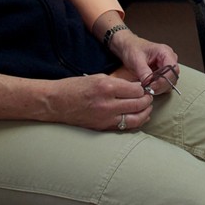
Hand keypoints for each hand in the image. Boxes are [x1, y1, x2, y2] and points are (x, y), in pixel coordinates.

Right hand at [0, 71, 153, 130]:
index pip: (136, 89)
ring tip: (147, 107)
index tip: (145, 86)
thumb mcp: (97, 77)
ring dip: (145, 113)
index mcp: (106, 87)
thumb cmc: (75, 87)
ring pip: (135, 119)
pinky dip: (135, 122)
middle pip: (139, 104)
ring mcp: (105, 118)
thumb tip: (137, 87)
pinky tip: (139, 117)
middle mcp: (107, 104)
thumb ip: (118, 83)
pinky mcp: (102, 127)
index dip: (144, 88)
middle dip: (147, 100)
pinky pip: (125, 127)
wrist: (55, 103)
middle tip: (149, 96)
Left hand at [112, 32, 180, 95]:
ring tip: (147, 87)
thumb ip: (143, 71)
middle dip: (161, 85)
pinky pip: (165, 84)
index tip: (152, 86)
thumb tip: (149, 82)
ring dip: (159, 88)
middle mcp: (169, 59)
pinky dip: (157, 88)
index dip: (164, 79)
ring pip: (170, 83)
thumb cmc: (133, 49)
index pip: (173, 69)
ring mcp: (167, 67)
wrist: (128, 47)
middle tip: (148, 88)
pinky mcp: (163, 73)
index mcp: (165, 52)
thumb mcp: (136, 59)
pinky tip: (149, 86)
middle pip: (173, 77)